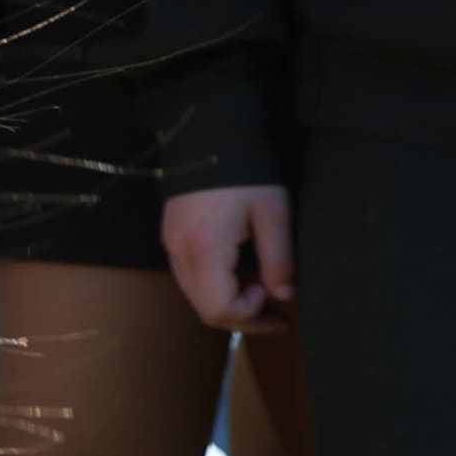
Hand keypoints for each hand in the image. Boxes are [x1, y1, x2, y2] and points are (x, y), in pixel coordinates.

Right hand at [165, 184, 293, 329]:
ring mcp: (171, 247)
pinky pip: (191, 279)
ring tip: (260, 299)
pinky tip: (238, 279)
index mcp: (205, 250)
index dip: (250, 314)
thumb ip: (279, 258)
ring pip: (195, 297)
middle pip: (204, 310)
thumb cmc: (245, 173)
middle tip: (276, 317)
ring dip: (228, 306)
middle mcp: (180, 254)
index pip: (219, 308)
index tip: (273, 293)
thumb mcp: (273, 213)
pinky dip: (215, 289)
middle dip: (242, 320)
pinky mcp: (172, 239)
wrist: (208, 135)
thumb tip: (284, 295)